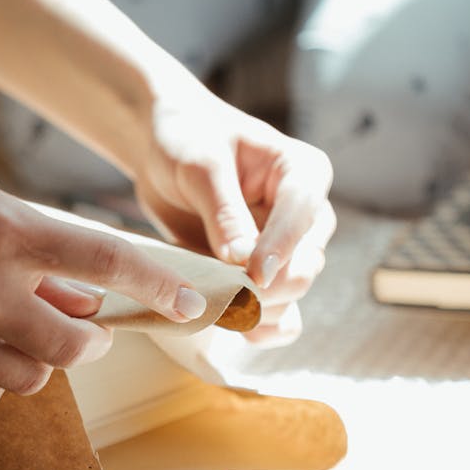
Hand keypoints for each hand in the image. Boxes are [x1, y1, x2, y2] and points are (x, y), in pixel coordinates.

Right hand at [0, 133, 206, 410]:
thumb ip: (35, 252)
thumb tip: (83, 301)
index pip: (103, 262)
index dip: (156, 286)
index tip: (188, 303)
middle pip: (72, 348)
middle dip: (91, 342)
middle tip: (86, 331)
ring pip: (29, 379)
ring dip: (37, 359)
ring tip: (11, 329)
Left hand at [133, 84, 335, 346]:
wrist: (163, 150)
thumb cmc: (187, 140)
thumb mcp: (201, 165)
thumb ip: (224, 211)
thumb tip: (243, 262)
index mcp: (303, 174)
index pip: (304, 215)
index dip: (280, 248)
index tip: (252, 274)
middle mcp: (306, 215)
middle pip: (306, 266)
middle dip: (268, 288)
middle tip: (226, 297)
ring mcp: (286, 249)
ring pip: (291, 295)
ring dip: (258, 311)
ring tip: (220, 313)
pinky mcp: (260, 274)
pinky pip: (276, 312)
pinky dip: (259, 326)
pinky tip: (236, 329)